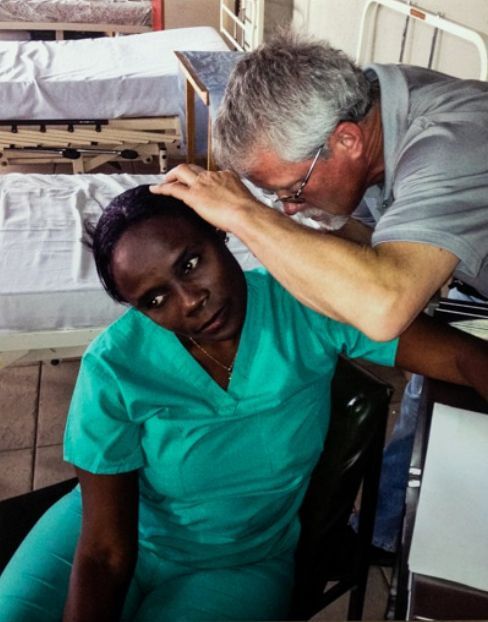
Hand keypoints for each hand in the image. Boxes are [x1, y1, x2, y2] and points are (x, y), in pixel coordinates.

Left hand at [150, 164, 264, 232]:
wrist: (246, 213)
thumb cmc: (249, 213)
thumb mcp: (244, 202)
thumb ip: (236, 203)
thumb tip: (234, 214)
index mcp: (227, 176)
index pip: (211, 173)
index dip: (203, 179)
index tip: (201, 184)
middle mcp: (213, 176)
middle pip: (193, 167)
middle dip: (183, 171)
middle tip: (176, 177)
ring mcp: (202, 184)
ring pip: (181, 172)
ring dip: (171, 176)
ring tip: (164, 182)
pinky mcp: (193, 195)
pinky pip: (173, 189)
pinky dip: (162, 188)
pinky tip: (155, 190)